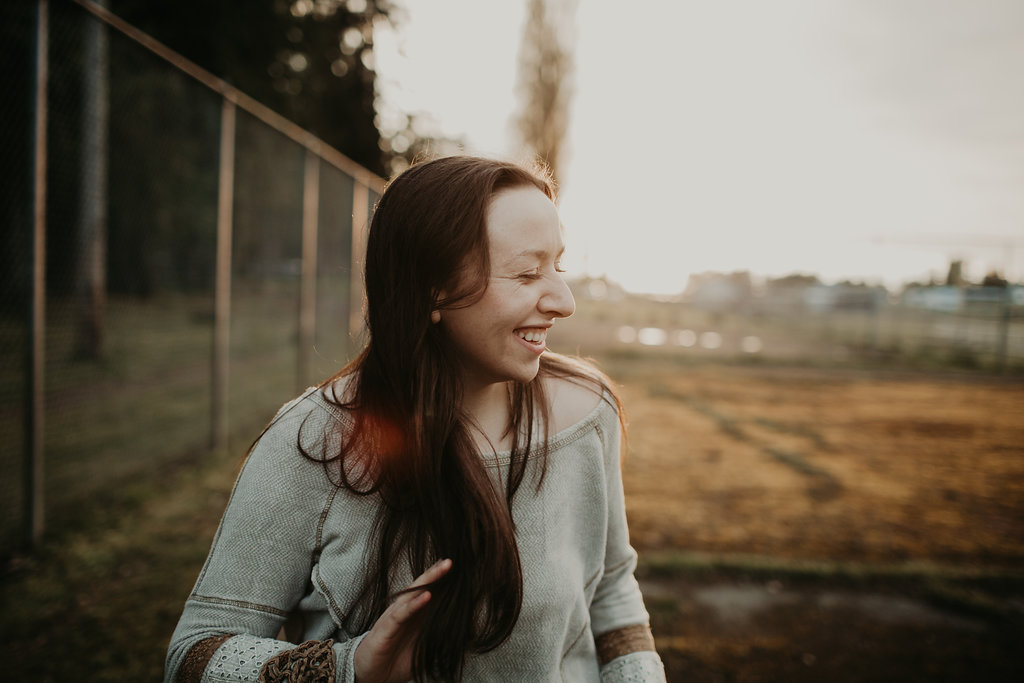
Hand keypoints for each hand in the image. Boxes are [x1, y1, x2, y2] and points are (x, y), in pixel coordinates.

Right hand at [353, 558, 452, 682]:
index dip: (446, 580)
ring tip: (444, 567)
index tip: (462, 568)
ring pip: (413, 592)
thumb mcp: (426, 648)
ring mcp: (396, 616)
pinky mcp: (387, 627)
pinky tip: (427, 596)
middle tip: (454, 560)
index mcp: (416, 613)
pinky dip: (415, 604)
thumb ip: (445, 639)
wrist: (371, 675)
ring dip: (430, 579)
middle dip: (439, 572)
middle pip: (424, 585)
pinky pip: (402, 613)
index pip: (433, 591)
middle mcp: (405, 610)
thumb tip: (470, 633)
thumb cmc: (397, 660)